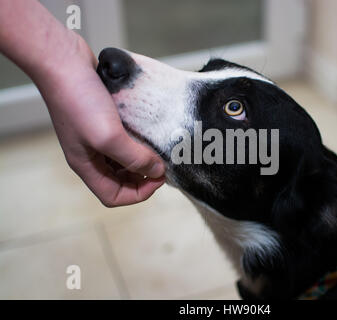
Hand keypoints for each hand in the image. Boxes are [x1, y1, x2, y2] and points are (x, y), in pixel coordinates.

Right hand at [37, 35, 164, 206]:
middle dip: (142, 177)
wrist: (62, 61)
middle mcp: (90, 155)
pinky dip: (137, 140)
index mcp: (86, 165)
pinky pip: (123, 139)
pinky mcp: (101, 119)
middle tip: (162, 162)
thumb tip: (157, 171)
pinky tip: (148, 130)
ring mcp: (95, 136)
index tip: (158, 177)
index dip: (139, 193)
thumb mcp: (109, 137)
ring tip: (158, 147)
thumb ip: (134, 158)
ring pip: (122, 160)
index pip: (114, 196)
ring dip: (141, 158)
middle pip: (120, 181)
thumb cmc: (79, 100)